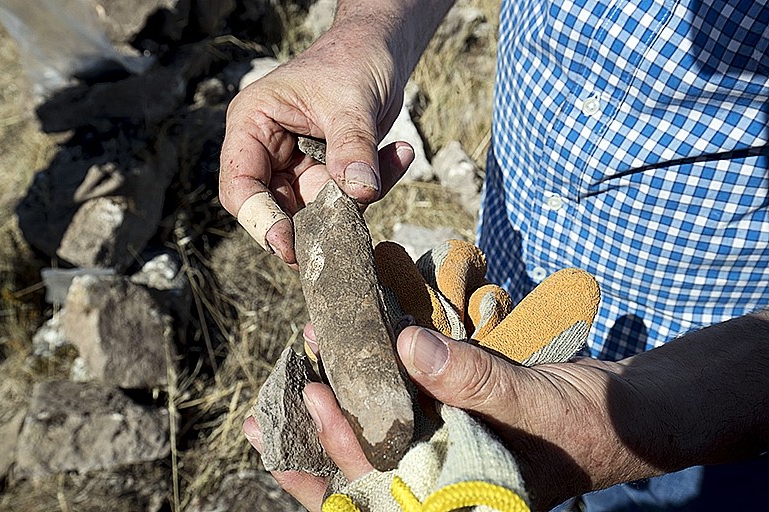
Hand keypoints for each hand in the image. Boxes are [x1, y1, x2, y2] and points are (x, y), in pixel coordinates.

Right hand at [219, 19, 414, 264]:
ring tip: (393, 158)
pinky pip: (345, 200)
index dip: (261, 220)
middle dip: (314, 221)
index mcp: (251, 125)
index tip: (289, 246)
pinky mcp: (326, 177)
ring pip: (315, 211)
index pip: (240, 186)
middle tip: (348, 232)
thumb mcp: (352, 100)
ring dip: (355, 200)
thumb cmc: (351, 61)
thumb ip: (353, 147)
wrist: (377, 51)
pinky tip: (400, 153)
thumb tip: (359, 193)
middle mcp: (267, 151)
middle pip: (275, 209)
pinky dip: (374, 186)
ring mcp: (296, 168)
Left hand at [245, 325, 646, 510]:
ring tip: (288, 389)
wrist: (631, 410)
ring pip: (375, 443)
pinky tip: (343, 366)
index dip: (340, 456)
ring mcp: (444, 456)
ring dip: (333, 417)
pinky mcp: (450, 423)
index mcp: (459, 502)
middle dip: (313, 448)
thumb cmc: (593, 421)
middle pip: (362, 476)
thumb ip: (472, 379)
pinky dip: (373, 390)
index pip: (382, 493)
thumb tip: (403, 345)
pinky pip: (402, 412)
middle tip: (265, 416)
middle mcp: (443, 486)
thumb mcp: (534, 401)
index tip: (314, 401)